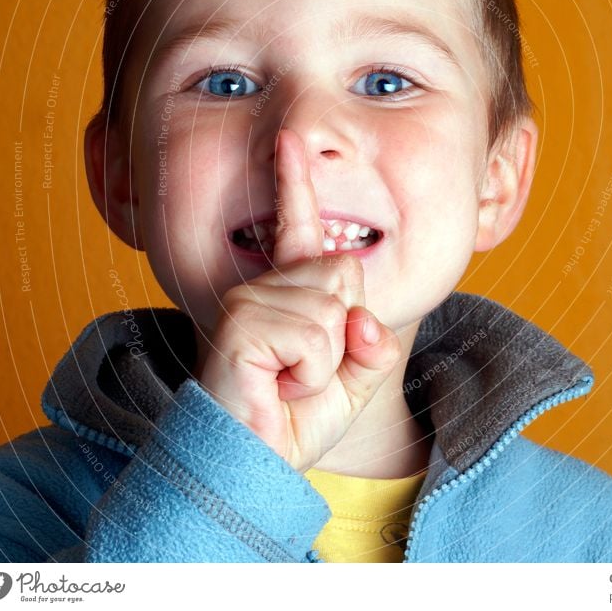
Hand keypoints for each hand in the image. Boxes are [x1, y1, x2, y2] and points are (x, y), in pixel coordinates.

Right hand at [192, 128, 401, 471]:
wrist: (252, 468)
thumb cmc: (293, 422)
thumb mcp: (350, 383)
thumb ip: (370, 345)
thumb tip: (366, 321)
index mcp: (287, 292)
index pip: (298, 229)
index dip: (295, 184)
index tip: (288, 142)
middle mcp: (262, 286)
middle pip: (345, 272)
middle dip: (346, 331)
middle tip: (305, 372)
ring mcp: (249, 301)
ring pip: (335, 308)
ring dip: (327, 362)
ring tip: (286, 382)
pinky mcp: (241, 323)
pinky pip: (316, 335)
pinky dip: (313, 373)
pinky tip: (277, 385)